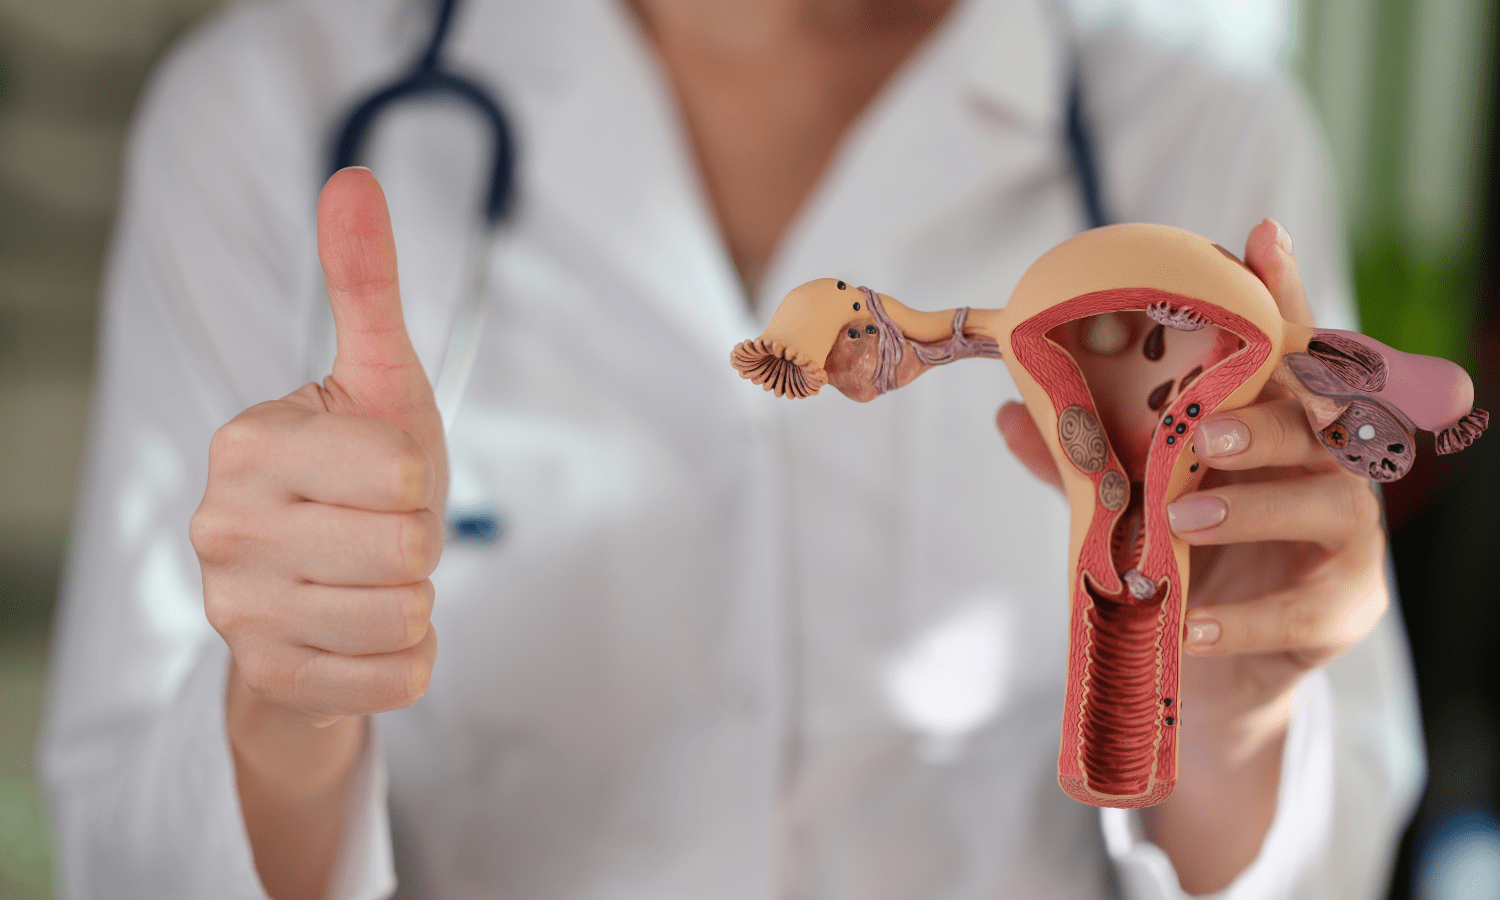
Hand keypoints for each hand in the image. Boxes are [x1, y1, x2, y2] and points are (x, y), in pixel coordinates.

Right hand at [188, 168, 446, 898]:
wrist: (318, 588)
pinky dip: (407, 656)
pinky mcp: (271, 680)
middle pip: (406, 548)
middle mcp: (222, 528)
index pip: (400, 468)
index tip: (381, 477)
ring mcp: (237, 612)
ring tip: (370, 577)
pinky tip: (365, 630)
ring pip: (405, 615)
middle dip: (417, 541)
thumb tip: (353, 180)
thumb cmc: (358, 475)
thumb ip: (364, 287)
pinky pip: (402, 676)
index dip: (417, 476)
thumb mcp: (374, 381)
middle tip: (379, 531)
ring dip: (412, 598)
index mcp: (247, 443)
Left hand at [997, 219, 1387, 891]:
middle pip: (1315, 421)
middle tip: (1199, 432)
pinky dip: (1245, 617)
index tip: (1261, 235)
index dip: (1279, 293)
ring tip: (1182, 516)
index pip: (1286, 351)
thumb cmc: (1177, 561)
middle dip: (1261, 418)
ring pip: (1329, 503)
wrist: (1211, 671)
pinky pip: (1308, 609)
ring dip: (1252, 504)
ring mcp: (1348, 539)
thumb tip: (1011, 411)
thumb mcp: (1129, 504)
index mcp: (1274, 425)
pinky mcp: (1347, 609)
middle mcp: (1326, 468)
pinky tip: (1193, 624)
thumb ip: (1085, 460)